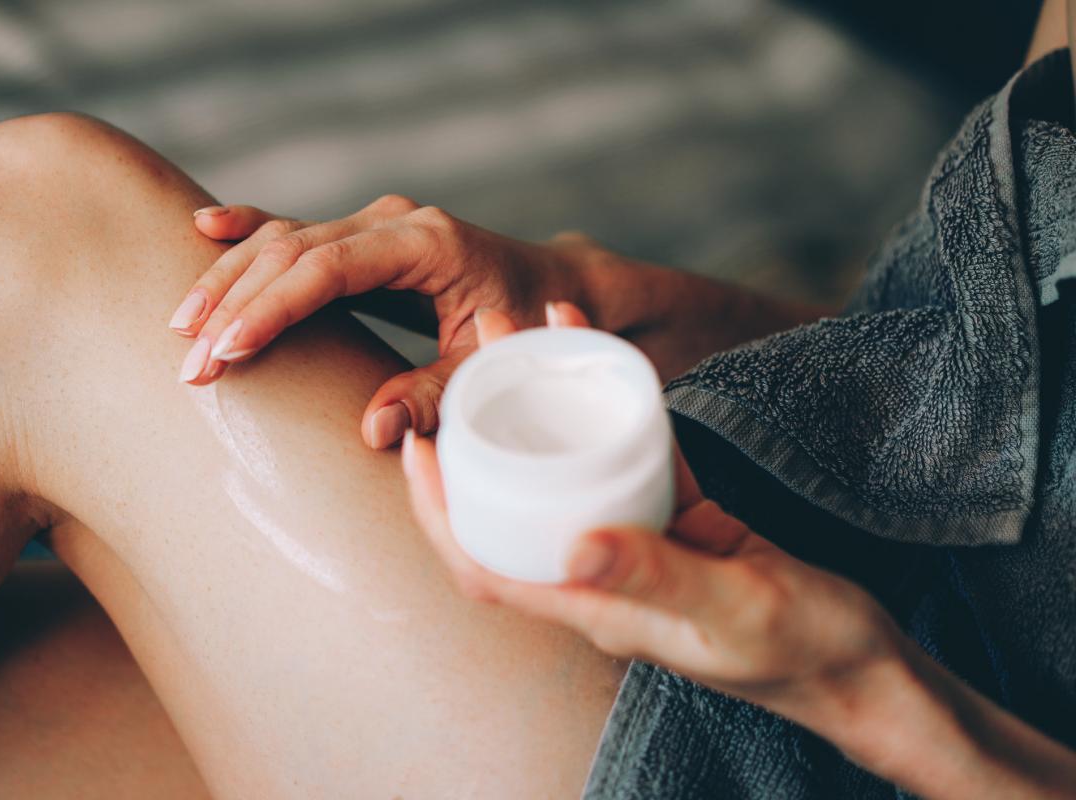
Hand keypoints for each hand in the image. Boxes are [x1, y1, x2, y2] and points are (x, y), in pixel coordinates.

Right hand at [170, 198, 593, 447]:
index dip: (275, 307)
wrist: (552, 283)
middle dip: (236, 304)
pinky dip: (248, 231)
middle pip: (294, 250)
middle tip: (193, 362)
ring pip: (284, 238)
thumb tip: (373, 430)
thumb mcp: (489, 363)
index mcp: (427, 243)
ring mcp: (375, 223)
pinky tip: (202, 226)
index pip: (330, 268)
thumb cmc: (525, 322)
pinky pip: (296, 231)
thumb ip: (436, 394)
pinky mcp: (363, 236)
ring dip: (229, 278)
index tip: (230, 349)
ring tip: (182, 326)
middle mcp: (394, 222)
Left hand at [401, 302, 899, 731]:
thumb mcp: (737, 611)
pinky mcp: (676, 517)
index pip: (485, 565)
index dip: (439, 510)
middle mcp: (600, 575)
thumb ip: (659, 577)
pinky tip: (605, 352)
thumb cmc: (804, 650)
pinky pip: (629, 452)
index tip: (419, 442)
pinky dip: (612, 404)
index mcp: (594, 608)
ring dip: (543, 400)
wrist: (864, 662)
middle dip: (484, 424)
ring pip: (566, 466)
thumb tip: (572, 546)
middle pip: (515, 500)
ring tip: (529, 325)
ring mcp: (635, 542)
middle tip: (477, 338)